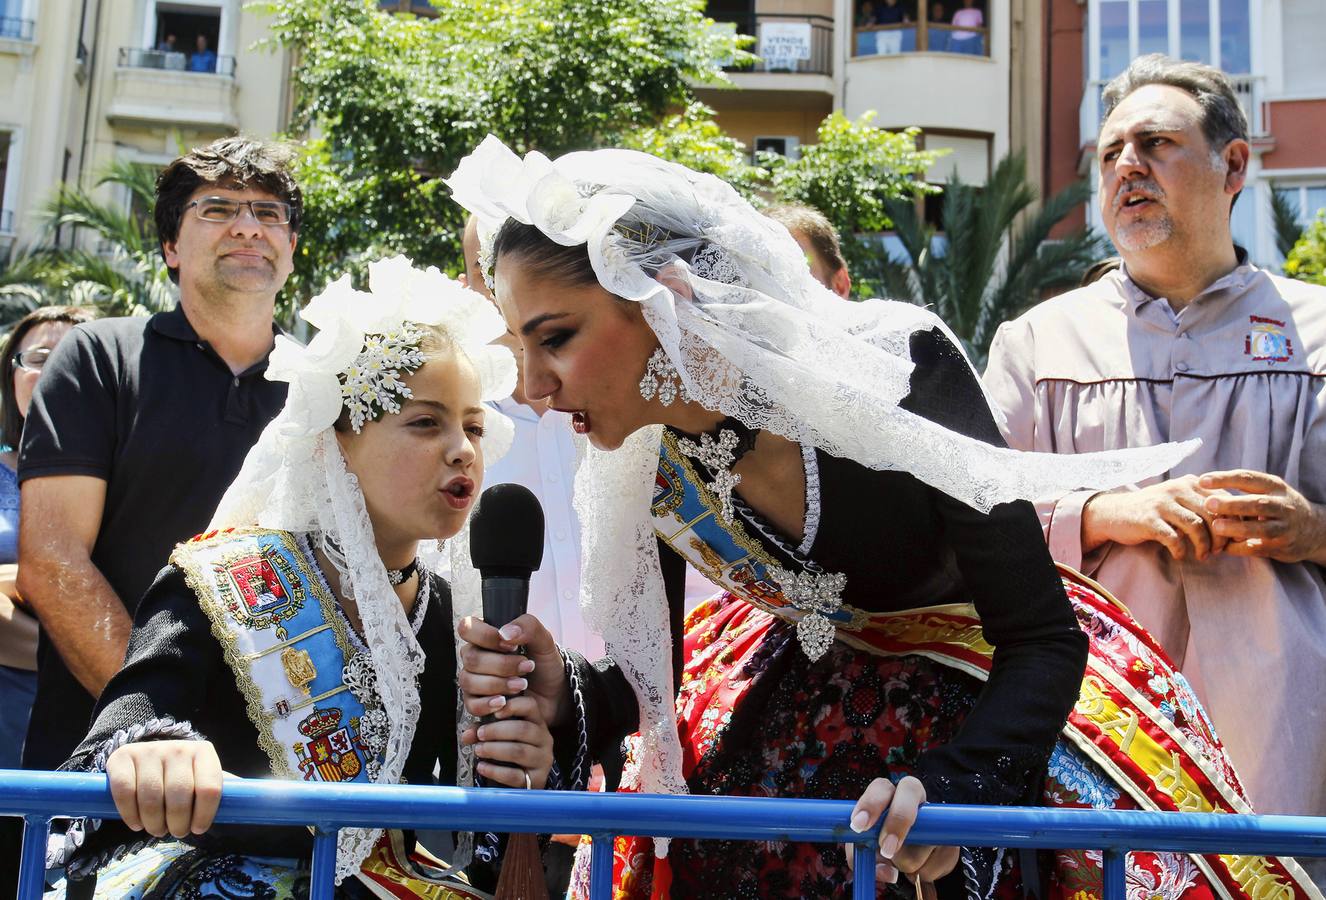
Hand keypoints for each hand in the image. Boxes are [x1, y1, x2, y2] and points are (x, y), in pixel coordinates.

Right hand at [106, 740, 223, 837]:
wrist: (150, 757)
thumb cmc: (185, 776)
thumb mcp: (205, 778)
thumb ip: (224, 791)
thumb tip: (252, 804)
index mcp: (204, 753)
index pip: (209, 788)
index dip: (204, 814)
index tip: (198, 829)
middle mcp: (178, 747)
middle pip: (180, 795)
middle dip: (178, 823)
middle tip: (176, 832)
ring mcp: (150, 750)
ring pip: (152, 797)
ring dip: (154, 823)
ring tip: (157, 829)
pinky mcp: (123, 757)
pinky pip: (125, 792)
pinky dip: (130, 814)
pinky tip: (137, 824)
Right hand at [458, 613, 566, 726]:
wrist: (554, 693)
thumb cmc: (544, 663)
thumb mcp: (544, 641)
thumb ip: (528, 627)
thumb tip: (504, 633)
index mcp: (486, 638)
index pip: (467, 628)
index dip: (486, 636)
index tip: (511, 646)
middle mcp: (475, 658)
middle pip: (471, 659)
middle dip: (502, 665)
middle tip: (526, 668)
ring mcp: (473, 681)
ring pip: (469, 682)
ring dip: (498, 684)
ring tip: (521, 685)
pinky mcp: (477, 704)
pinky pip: (472, 705)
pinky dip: (488, 704)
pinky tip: (504, 702)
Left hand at [460, 694, 553, 788]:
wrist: (523, 779)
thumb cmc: (510, 750)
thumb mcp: (499, 735)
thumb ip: (482, 730)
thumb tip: (466, 735)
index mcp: (537, 721)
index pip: (530, 705)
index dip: (513, 706)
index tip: (494, 712)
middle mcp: (544, 738)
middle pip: (523, 729)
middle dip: (497, 731)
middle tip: (480, 735)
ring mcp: (543, 760)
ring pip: (519, 751)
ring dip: (495, 750)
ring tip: (478, 750)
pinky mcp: (537, 779)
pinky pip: (515, 775)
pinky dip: (495, 771)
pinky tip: (482, 767)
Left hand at [844, 776, 956, 894]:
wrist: (909, 859)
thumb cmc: (880, 844)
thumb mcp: (864, 849)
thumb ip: (864, 857)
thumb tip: (888, 872)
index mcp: (888, 795)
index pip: (881, 788)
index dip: (870, 804)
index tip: (859, 826)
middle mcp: (913, 799)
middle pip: (911, 790)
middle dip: (897, 821)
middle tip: (887, 849)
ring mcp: (936, 817)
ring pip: (924, 836)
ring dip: (908, 861)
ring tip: (901, 863)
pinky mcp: (951, 839)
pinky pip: (939, 860)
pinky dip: (925, 872)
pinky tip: (918, 868)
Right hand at [1082, 475, 1228, 560]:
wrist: (1115, 513)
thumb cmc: (1155, 510)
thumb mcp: (1180, 500)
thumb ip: (1204, 505)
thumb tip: (1238, 525)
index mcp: (1190, 482)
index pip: (1223, 500)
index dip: (1234, 521)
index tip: (1236, 538)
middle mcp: (1177, 489)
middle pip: (1212, 514)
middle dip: (1220, 537)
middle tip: (1220, 551)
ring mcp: (1162, 503)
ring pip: (1195, 526)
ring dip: (1203, 546)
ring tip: (1203, 556)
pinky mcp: (1149, 519)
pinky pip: (1173, 538)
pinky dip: (1181, 550)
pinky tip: (1180, 556)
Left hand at [1200, 470, 1325, 564]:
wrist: (1314, 530)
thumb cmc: (1277, 506)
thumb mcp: (1268, 490)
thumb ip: (1243, 489)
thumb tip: (1202, 486)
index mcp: (1274, 486)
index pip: (1248, 478)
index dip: (1225, 478)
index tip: (1202, 480)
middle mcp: (1282, 506)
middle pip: (1257, 504)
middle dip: (1232, 504)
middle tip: (1209, 503)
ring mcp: (1283, 528)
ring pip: (1261, 529)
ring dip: (1237, 528)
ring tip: (1216, 527)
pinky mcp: (1281, 547)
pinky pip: (1258, 548)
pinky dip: (1239, 548)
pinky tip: (1223, 546)